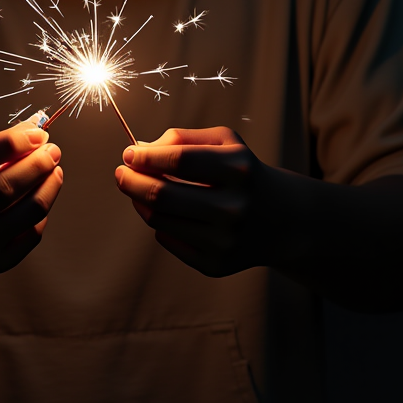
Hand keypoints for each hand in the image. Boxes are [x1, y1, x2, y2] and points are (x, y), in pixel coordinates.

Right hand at [0, 115, 62, 314]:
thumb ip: (2, 143)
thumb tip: (39, 126)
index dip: (10, 142)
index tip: (39, 134)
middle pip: (4, 187)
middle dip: (38, 164)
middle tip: (53, 151)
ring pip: (28, 211)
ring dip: (49, 185)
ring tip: (55, 169)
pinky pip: (33, 233)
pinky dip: (42, 210)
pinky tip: (39, 196)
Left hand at [114, 126, 269, 277]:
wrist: (282, 219)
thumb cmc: (242, 171)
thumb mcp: (224, 142)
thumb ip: (182, 138)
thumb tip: (139, 150)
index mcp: (238, 169)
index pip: (179, 160)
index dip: (146, 157)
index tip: (128, 154)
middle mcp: (234, 207)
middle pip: (163, 194)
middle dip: (131, 181)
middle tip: (120, 173)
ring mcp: (225, 240)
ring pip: (159, 220)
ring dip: (140, 201)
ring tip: (139, 190)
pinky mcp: (216, 264)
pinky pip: (168, 240)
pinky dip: (160, 224)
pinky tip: (170, 214)